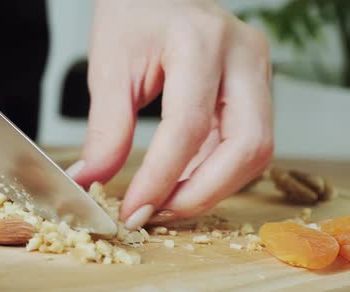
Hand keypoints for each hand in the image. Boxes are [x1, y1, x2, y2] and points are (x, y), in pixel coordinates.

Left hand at [68, 0, 272, 228]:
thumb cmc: (132, 13)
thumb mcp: (110, 67)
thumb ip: (106, 130)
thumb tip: (91, 181)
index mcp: (201, 42)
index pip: (188, 126)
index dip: (160, 178)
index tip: (133, 210)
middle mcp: (243, 56)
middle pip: (247, 146)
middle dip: (203, 192)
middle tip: (158, 213)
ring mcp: (257, 72)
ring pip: (255, 151)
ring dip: (211, 187)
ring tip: (166, 201)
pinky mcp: (255, 89)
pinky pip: (245, 144)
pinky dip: (215, 171)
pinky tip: (181, 181)